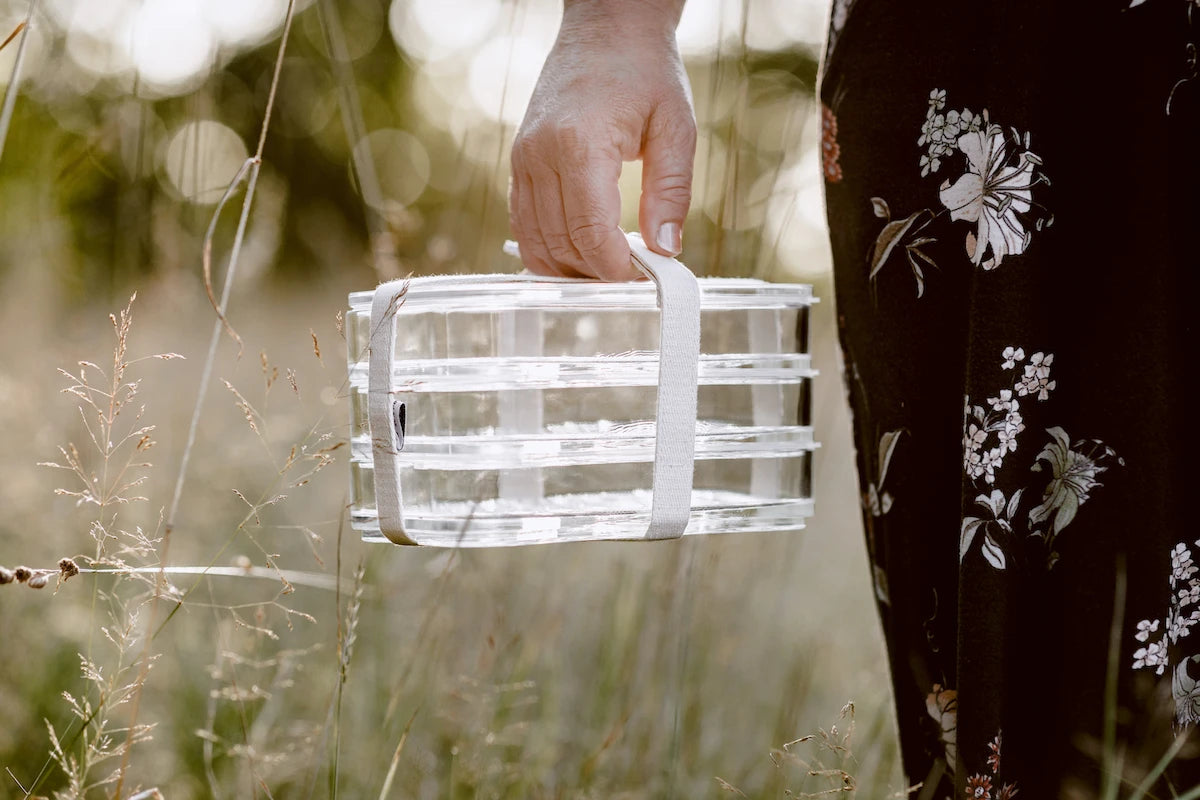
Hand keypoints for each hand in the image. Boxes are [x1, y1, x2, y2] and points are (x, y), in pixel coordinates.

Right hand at [510, 1, 694, 279]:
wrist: (606, 29)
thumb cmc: (645, 72)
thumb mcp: (676, 129)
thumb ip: (671, 192)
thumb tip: (666, 250)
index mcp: (579, 144)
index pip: (590, 232)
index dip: (615, 267)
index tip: (642, 276)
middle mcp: (541, 154)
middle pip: (560, 243)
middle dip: (596, 271)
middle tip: (631, 275)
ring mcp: (523, 159)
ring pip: (535, 241)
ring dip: (570, 266)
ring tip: (608, 268)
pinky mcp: (519, 162)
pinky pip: (523, 223)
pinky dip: (547, 248)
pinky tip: (580, 254)